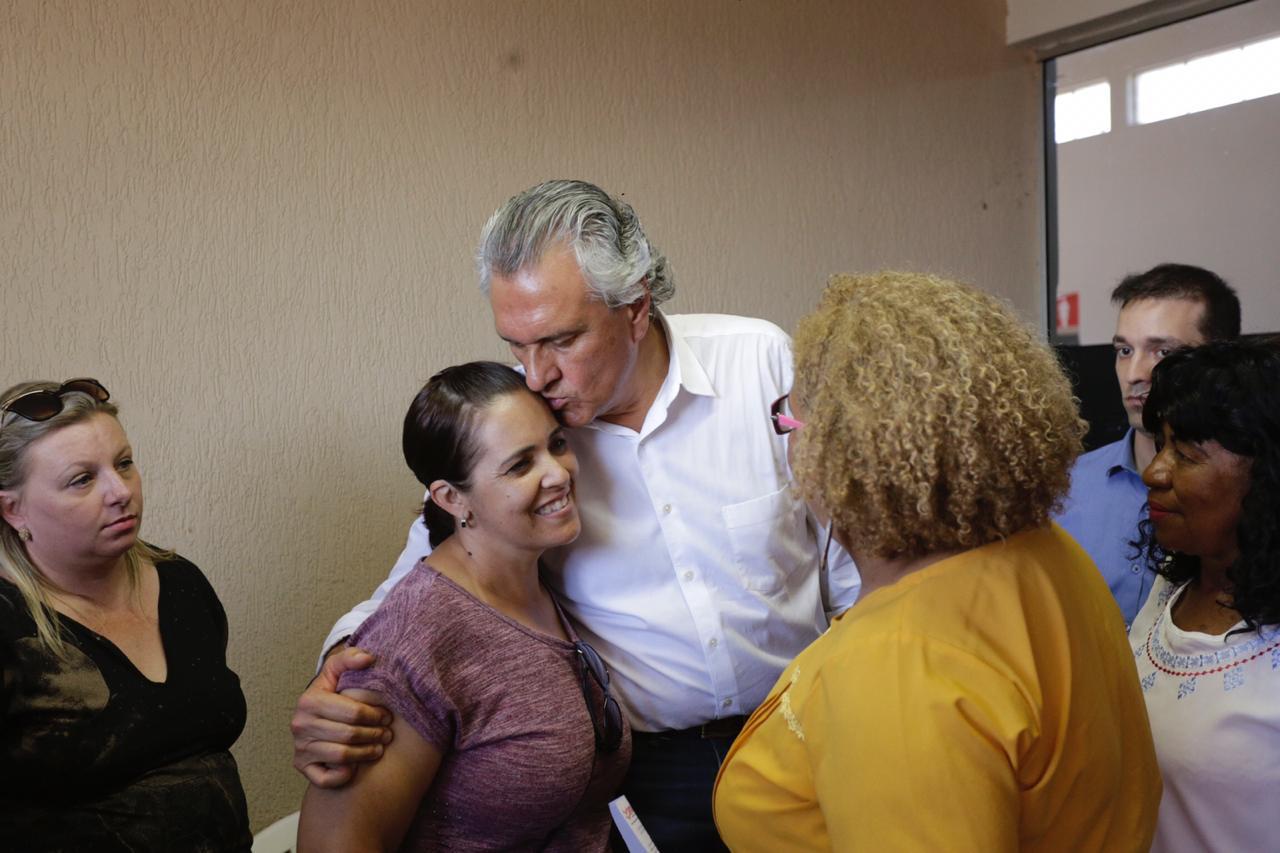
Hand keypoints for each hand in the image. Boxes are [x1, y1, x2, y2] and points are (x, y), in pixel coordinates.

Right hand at [291, 645, 393, 786]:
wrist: (313, 714)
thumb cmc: (331, 692)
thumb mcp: (336, 671)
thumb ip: (350, 659)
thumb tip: (368, 659)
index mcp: (309, 701)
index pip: (352, 712)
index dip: (375, 715)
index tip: (387, 715)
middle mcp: (300, 725)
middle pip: (349, 735)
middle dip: (374, 734)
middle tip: (387, 733)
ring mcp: (300, 748)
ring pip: (341, 756)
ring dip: (366, 753)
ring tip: (379, 747)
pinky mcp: (302, 767)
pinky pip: (325, 778)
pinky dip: (343, 775)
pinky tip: (356, 766)